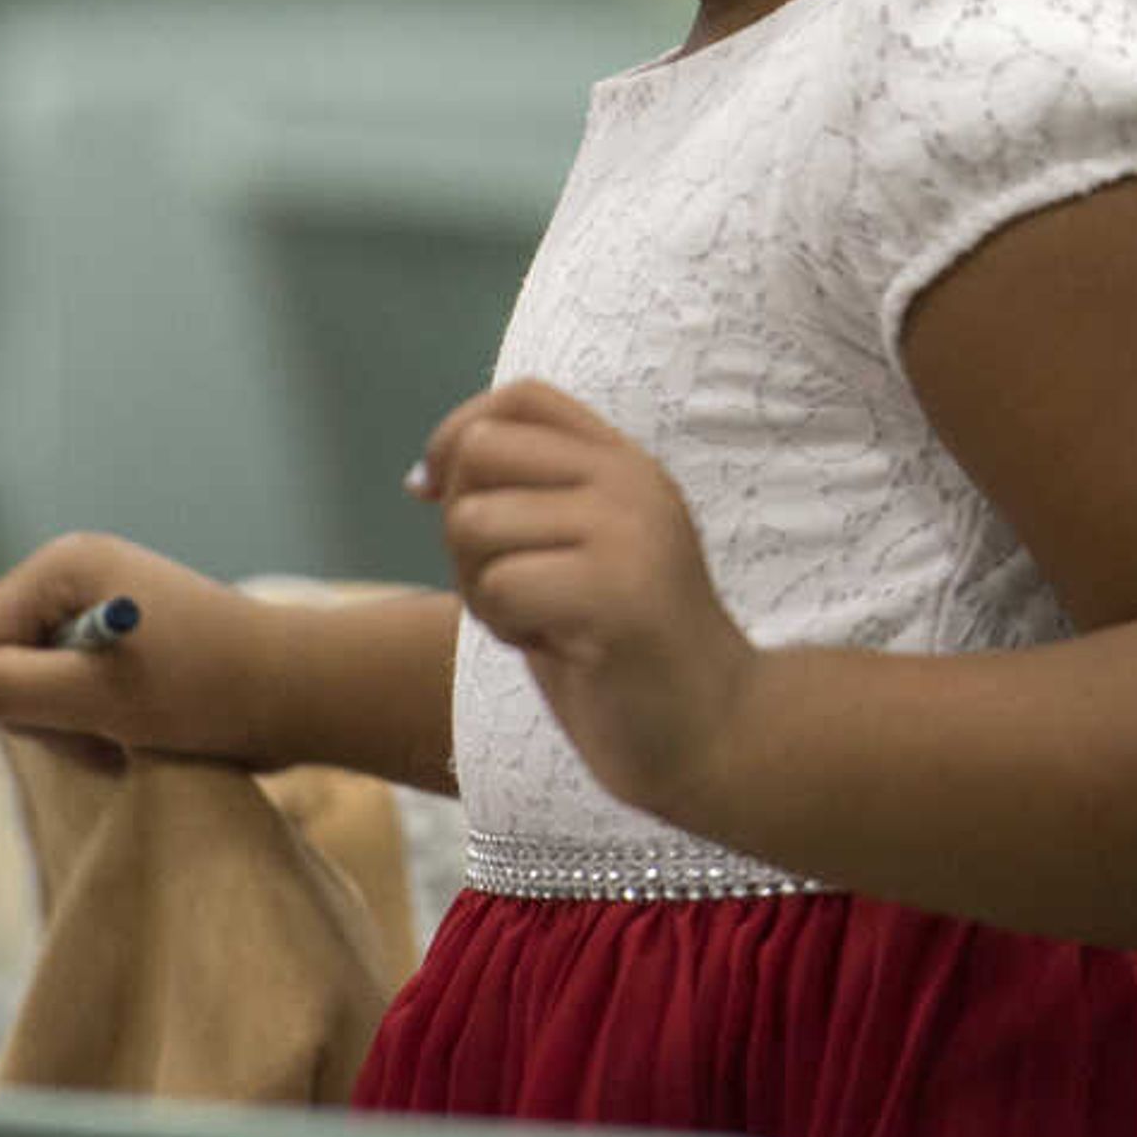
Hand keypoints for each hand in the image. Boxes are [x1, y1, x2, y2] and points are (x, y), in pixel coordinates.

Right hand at [0, 533, 301, 765]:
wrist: (298, 693)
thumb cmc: (204, 688)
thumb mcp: (99, 696)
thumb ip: (12, 688)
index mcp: (65, 566)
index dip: (6, 694)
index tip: (67, 712)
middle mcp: (78, 577)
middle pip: (3, 667)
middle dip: (45, 715)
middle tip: (107, 732)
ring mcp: (102, 609)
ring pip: (36, 692)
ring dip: (74, 730)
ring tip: (131, 736)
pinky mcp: (124, 644)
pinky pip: (73, 696)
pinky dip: (98, 726)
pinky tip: (140, 736)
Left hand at [419, 380, 755, 822]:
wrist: (713, 737)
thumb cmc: (625, 655)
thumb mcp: (582, 552)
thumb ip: (527, 502)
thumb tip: (424, 476)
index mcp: (626, 464)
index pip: (519, 399)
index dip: (456, 434)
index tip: (435, 496)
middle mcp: (631, 481)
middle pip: (479, 452)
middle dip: (461, 525)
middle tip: (509, 585)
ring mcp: (629, 532)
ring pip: (474, 522)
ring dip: (479, 588)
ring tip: (538, 621)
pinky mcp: (616, 593)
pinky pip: (498, 586)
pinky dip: (504, 628)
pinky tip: (557, 648)